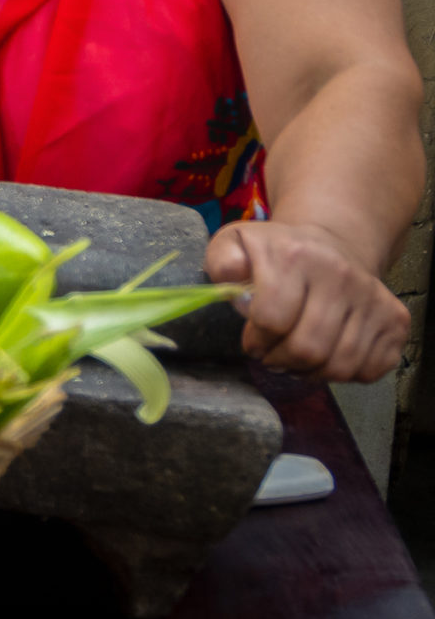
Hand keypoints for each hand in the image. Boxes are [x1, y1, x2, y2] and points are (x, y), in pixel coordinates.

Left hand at [205, 218, 410, 381]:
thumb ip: (222, 261)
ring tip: (294, 360)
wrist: (332, 244)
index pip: (272, 318)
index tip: (252, 342)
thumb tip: (231, 282)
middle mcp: (341, 275)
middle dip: (281, 361)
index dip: (256, 340)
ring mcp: (373, 298)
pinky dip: (345, 375)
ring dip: (310, 372)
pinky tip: (326, 357)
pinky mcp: (396, 319)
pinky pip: (370, 369)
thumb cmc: (277, 253)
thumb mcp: (237, 244)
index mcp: (296, 255)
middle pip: (308, 348)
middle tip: (271, 357)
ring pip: (340, 365)